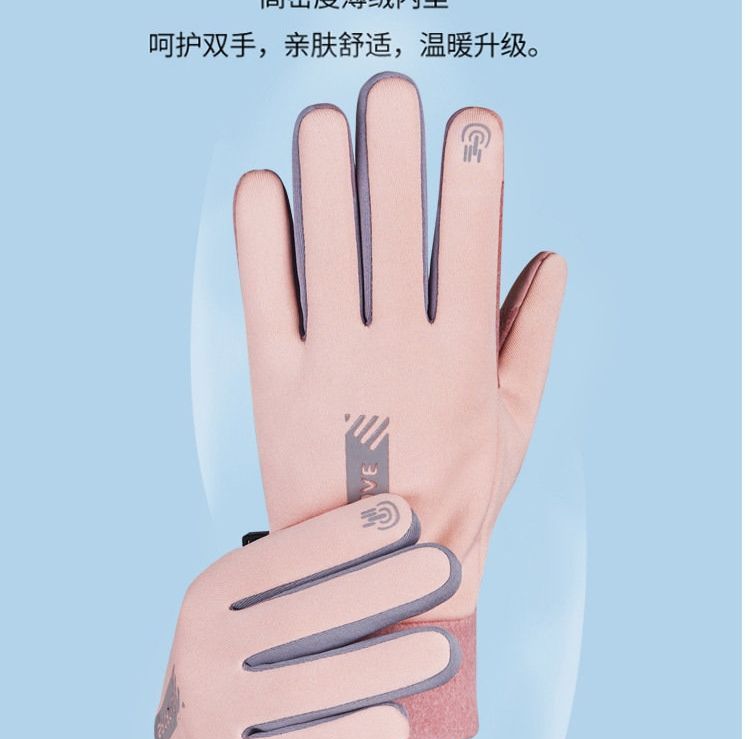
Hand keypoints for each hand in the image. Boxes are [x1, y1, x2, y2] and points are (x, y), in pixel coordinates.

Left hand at [233, 72, 566, 738]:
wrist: (374, 574)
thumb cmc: (455, 495)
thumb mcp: (513, 424)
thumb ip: (533, 340)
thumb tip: (551, 258)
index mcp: (464, 359)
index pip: (472, 246)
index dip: (474, 176)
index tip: (473, 120)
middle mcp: (398, 353)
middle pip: (394, 229)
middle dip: (394, 149)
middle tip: (389, 90)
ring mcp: (332, 367)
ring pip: (328, 249)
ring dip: (325, 172)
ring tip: (324, 118)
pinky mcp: (274, 385)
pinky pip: (265, 297)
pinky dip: (260, 238)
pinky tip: (261, 187)